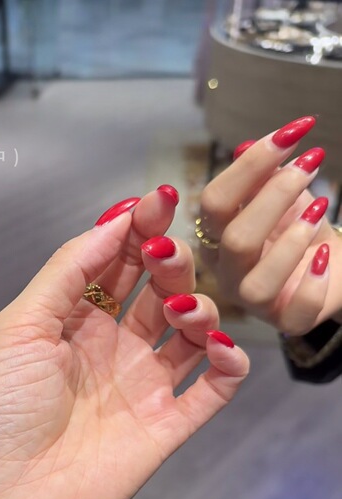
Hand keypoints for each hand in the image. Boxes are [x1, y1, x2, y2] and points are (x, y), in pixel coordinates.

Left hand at [0, 188, 249, 498]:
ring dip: (200, 310)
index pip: (118, 263)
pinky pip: (212, 389)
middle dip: (170, 263)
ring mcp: (142, 387)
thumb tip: (116, 220)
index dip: (138, 230)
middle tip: (168, 255)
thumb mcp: (20, 326)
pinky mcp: (166, 426)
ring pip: (192, 333)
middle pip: (159, 290)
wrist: (6, 497)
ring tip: (182, 310)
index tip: (159, 201)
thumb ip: (68, 270)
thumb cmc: (1, 410)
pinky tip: (219, 349)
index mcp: (75, 320)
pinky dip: (227, 364)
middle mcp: (113, 347)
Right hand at [199, 116, 341, 334]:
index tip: (292, 133)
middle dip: (275, 195)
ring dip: (292, 242)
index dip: (250, 166)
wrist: (330, 263)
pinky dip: (313, 283)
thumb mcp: (282, 196)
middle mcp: (226, 271)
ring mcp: (253, 301)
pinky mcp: (287, 320)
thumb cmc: (297, 228)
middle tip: (310, 164)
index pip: (214, 202)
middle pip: (235, 240)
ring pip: (258, 282)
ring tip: (320, 210)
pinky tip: (325, 256)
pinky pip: (294, 312)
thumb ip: (263, 175)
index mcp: (215, 236)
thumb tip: (247, 147)